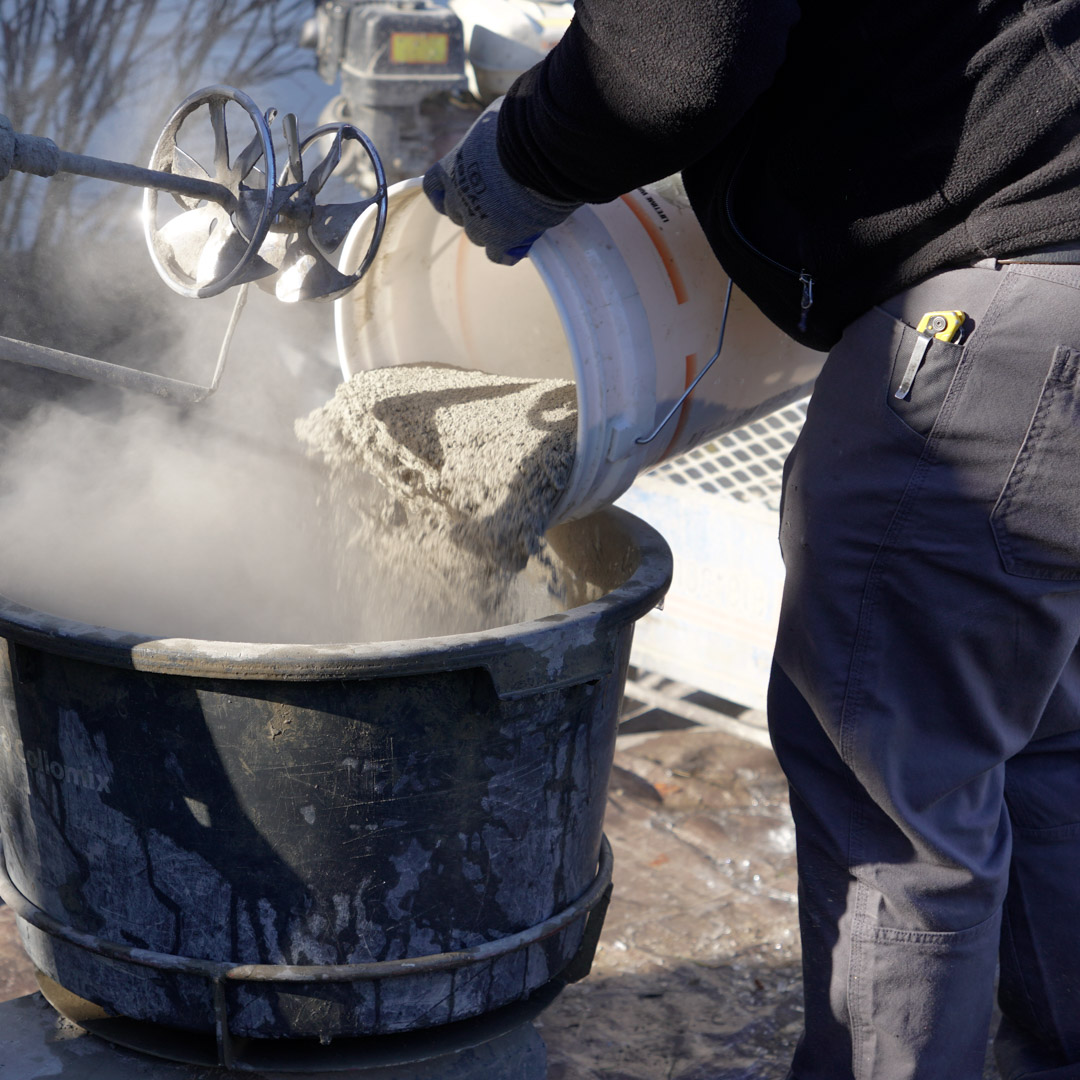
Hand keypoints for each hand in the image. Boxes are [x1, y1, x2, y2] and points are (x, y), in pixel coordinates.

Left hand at [423, 98, 580, 264]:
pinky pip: (499, 254)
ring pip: (478, 235)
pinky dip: (509, 250)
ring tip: (517, 220)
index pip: (433, 186)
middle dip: (474, 209)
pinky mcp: (500, 239)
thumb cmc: (520, 124)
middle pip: (457, 213)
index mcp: (452, 166)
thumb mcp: (495, 118)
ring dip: (493, 229)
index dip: (443, 192)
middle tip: (498, 202)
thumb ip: (490, 132)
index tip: (450, 194)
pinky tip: (522, 244)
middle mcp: (459, 197)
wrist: (540, 148)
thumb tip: (504, 121)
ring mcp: (477, 221)